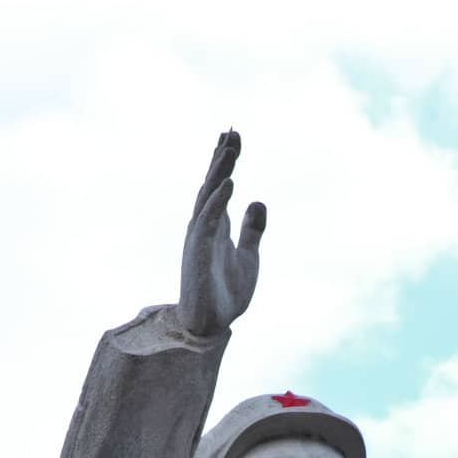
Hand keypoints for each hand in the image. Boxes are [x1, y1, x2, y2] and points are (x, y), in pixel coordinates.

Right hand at [177, 129, 265, 337]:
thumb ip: (253, 230)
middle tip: (232, 132)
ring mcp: (200, 237)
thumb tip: (258, 201)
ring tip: (230, 148)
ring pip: (209, 196)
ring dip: (219, 172)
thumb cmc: (226, 294)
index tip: (235, 138)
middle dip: (222, 159)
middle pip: (213, 184)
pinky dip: (219, 200)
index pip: (221, 187)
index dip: (227, 163)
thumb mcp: (249, 257)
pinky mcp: (200, 251)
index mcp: (217, 227)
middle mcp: (205, 227)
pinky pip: (210, 220)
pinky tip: (230, 183)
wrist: (211, 325)